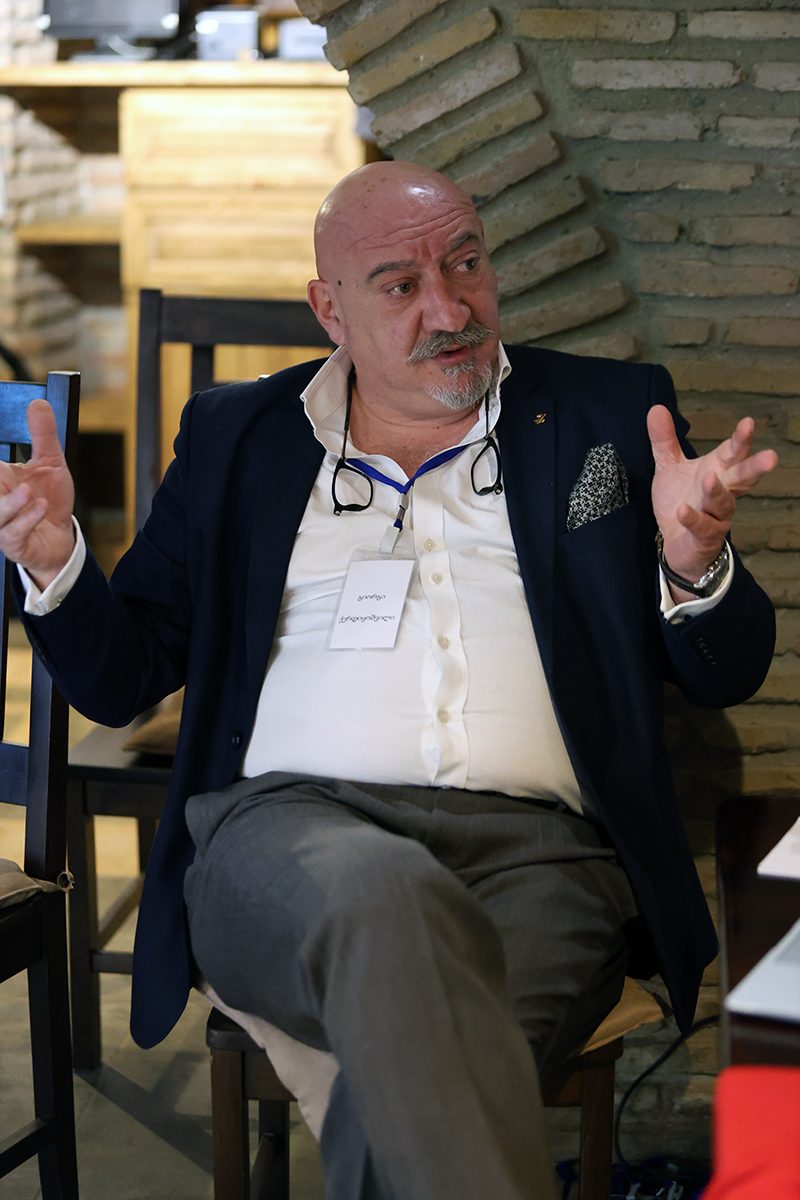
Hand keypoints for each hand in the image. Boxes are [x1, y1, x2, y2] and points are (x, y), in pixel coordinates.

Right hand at [0, 399, 75, 588]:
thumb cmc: (49, 501)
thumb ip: (43, 435)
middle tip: (2, 471)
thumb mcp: (51, 463)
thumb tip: (38, 403)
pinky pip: (13, 532)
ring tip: (28, 491)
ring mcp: (3, 524)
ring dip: (10, 503)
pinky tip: (41, 507)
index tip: (1, 464)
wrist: (62, 537)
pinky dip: (26, 519)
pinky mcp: (15, 543)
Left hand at [647, 405, 777, 594]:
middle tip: (770, 457)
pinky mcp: (704, 536)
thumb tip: (656, 408)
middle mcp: (723, 492)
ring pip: (723, 503)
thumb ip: (665, 441)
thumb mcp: (669, 468)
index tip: (749, 422)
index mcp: (718, 470)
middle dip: (755, 467)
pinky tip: (683, 511)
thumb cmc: (680, 501)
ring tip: (709, 479)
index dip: (741, 439)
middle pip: (743, 478)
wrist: (676, 543)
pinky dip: (693, 519)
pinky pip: (701, 527)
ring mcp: (716, 516)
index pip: (733, 452)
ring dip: (717, 492)